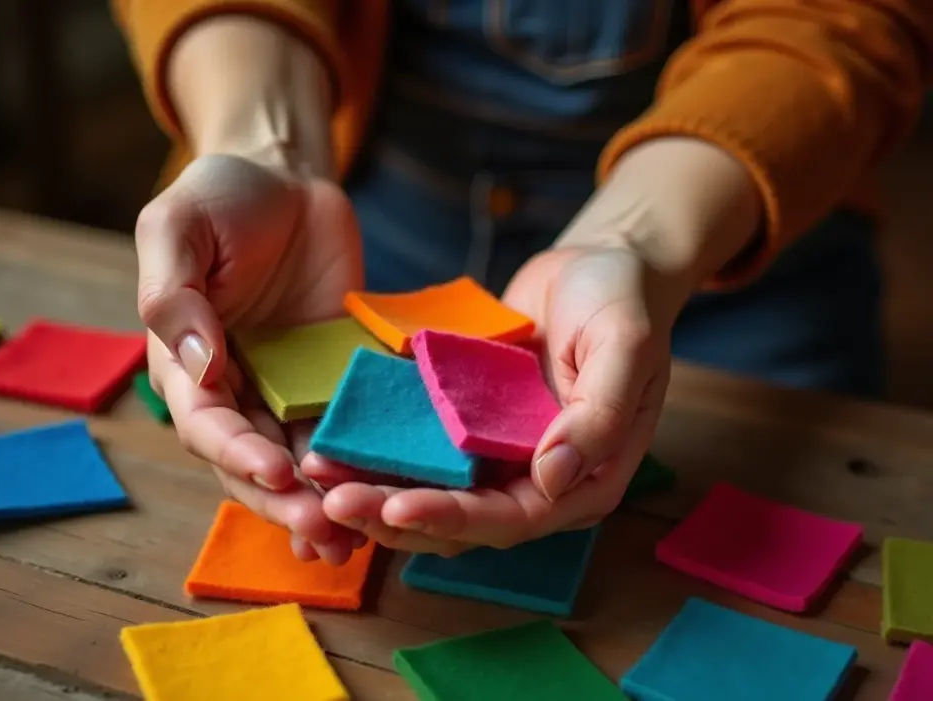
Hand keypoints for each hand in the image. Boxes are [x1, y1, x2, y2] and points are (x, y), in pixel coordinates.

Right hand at [137, 154, 365, 563]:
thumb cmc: (221, 197)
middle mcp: (237, 389)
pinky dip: (363, 463)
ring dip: (324, 500)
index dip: (237, 453)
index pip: (206, 424)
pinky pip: (350, 425)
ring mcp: (289, 389)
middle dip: (285, 499)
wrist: (287, 178)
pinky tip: (390, 494)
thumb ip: (174, 294)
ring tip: (354, 538)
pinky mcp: (337, 378)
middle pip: (255, 461)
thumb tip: (198, 365)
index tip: (274, 472)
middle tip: (322, 528)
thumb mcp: (177, 227)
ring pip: (303, 459)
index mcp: (187, 363)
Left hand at [301, 244, 677, 553]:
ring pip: (431, 490)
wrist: (598, 264)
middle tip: (334, 504)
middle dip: (396, 515)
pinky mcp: (466, 425)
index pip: (512, 518)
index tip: (397, 507)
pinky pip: (420, 447)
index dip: (455, 518)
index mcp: (581, 480)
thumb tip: (553, 478)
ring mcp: (496, 454)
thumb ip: (598, 415)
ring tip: (319, 481)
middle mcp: (534, 479)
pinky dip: (379, 451)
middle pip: (460, 518)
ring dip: (376, 492)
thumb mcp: (624, 347)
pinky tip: (332, 441)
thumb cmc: (623, 302)